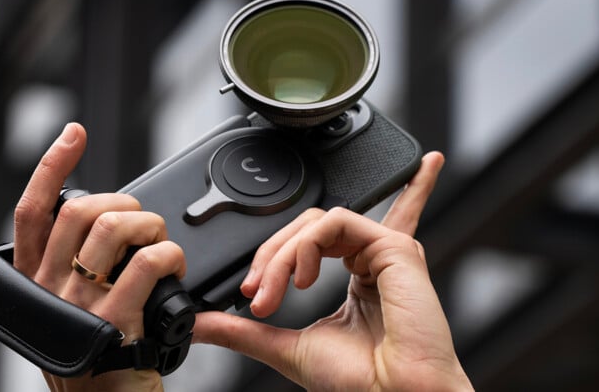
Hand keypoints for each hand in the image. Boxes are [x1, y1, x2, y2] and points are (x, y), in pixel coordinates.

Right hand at [13, 123, 183, 391]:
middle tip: (143, 221)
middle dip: (124, 202)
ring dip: (150, 224)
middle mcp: (48, 289)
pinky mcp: (114, 321)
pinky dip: (168, 253)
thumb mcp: (67, 311)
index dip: (52, 166)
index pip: (33, 211)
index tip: (74, 134)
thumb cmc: (95, 358)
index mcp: (34, 282)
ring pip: (113, 228)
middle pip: (80, 211)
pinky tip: (174, 264)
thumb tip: (103, 221)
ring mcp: (78, 305)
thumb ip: (70, 269)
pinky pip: (146, 263)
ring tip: (160, 242)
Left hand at [193, 152, 472, 390]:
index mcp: (358, 276)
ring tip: (274, 293)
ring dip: (283, 254)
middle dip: (271, 255)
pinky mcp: (395, 247)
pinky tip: (301, 279)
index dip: (276, 255)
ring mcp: (385, 251)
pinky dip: (305, 245)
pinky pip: (336, 222)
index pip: (319, 237)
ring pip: (317, 223)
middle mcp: (373, 259)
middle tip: (255, 294)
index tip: (252, 292)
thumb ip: (244, 331)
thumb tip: (203, 324)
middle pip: (309, 227)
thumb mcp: (286, 348)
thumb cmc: (361, 383)